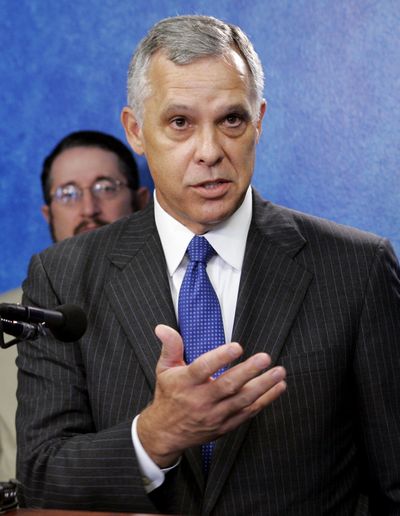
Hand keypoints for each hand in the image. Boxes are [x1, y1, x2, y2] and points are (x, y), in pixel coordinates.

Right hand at [137, 324, 286, 467]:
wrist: (166, 433)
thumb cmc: (168, 396)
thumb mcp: (164, 369)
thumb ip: (170, 347)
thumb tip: (163, 328)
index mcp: (186, 383)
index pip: (203, 368)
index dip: (220, 357)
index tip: (236, 347)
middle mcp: (201, 400)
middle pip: (227, 385)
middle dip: (248, 371)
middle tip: (264, 358)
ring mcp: (215, 415)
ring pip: (242, 400)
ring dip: (263, 386)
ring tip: (278, 372)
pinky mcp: (226, 425)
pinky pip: (249, 412)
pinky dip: (265, 400)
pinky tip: (278, 387)